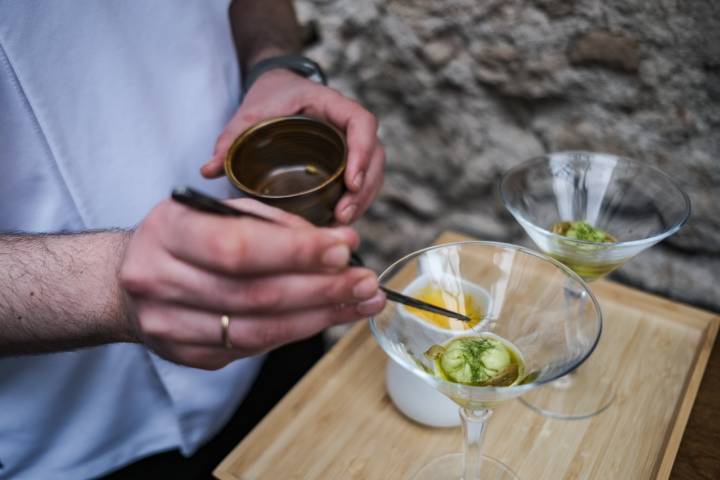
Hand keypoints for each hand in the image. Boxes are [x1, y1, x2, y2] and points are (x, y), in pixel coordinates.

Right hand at [119, 198, 384, 369]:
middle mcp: (160, 280)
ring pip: (258, 330)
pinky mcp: (187, 354)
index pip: (239, 247)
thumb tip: (340, 244)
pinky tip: (326, 317)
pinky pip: (252, 348)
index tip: (344, 248)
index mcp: (168, 232)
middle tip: (366, 283)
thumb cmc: (185, 238)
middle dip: (322, 289)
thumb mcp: (221, 212)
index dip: (297, 251)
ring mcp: (170, 325)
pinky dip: (296, 332)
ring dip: (319, 317)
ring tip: (360, 303)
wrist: (127, 282)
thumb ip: (277, 225)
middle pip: (255, 294)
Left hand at [201, 69, 384, 223]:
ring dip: (363, 200)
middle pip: (375, 155)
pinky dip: (356, 203)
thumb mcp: (250, 112)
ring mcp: (351, 144)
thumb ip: (231, 137)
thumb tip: (207, 170)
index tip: (351, 180)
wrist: (278, 88)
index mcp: (332, 104)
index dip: (363, 151)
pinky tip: (339, 223)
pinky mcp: (347, 162)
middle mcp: (348, 124)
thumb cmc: (270, 96)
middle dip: (365, 188)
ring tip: (342, 224)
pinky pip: (362, 182)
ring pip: (373, 173)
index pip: (362, 122)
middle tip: (344, 214)